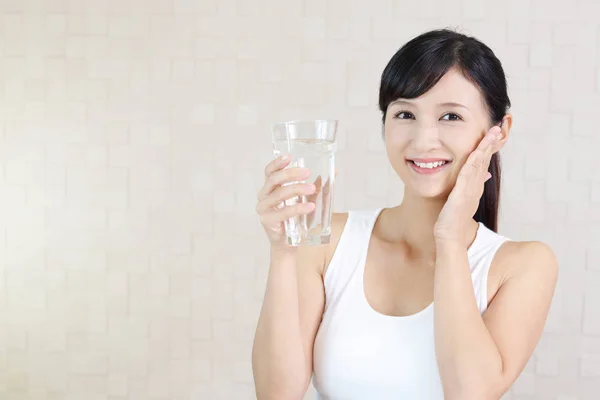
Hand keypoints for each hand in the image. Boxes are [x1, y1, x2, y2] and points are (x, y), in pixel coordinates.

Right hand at [256, 155, 316, 251]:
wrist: (288, 244)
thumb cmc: (296, 218)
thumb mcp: (306, 199)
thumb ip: (316, 186)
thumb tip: (334, 172)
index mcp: (270, 187)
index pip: (269, 171)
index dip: (277, 163)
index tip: (289, 157)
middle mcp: (263, 196)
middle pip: (274, 179)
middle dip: (291, 174)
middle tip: (307, 173)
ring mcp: (263, 209)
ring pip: (279, 194)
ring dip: (296, 189)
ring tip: (312, 188)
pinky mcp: (267, 221)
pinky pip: (283, 212)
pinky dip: (297, 208)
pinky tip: (310, 206)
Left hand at [434, 126, 501, 243]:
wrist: (450, 236)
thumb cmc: (452, 220)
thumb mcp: (462, 201)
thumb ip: (468, 190)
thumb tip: (479, 180)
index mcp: (474, 187)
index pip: (483, 164)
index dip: (488, 149)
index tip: (493, 135)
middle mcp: (475, 187)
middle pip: (485, 161)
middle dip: (491, 144)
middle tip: (498, 128)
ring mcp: (470, 190)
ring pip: (480, 164)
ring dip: (486, 148)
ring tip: (493, 133)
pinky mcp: (462, 195)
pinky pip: (468, 175)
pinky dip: (473, 162)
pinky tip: (476, 152)